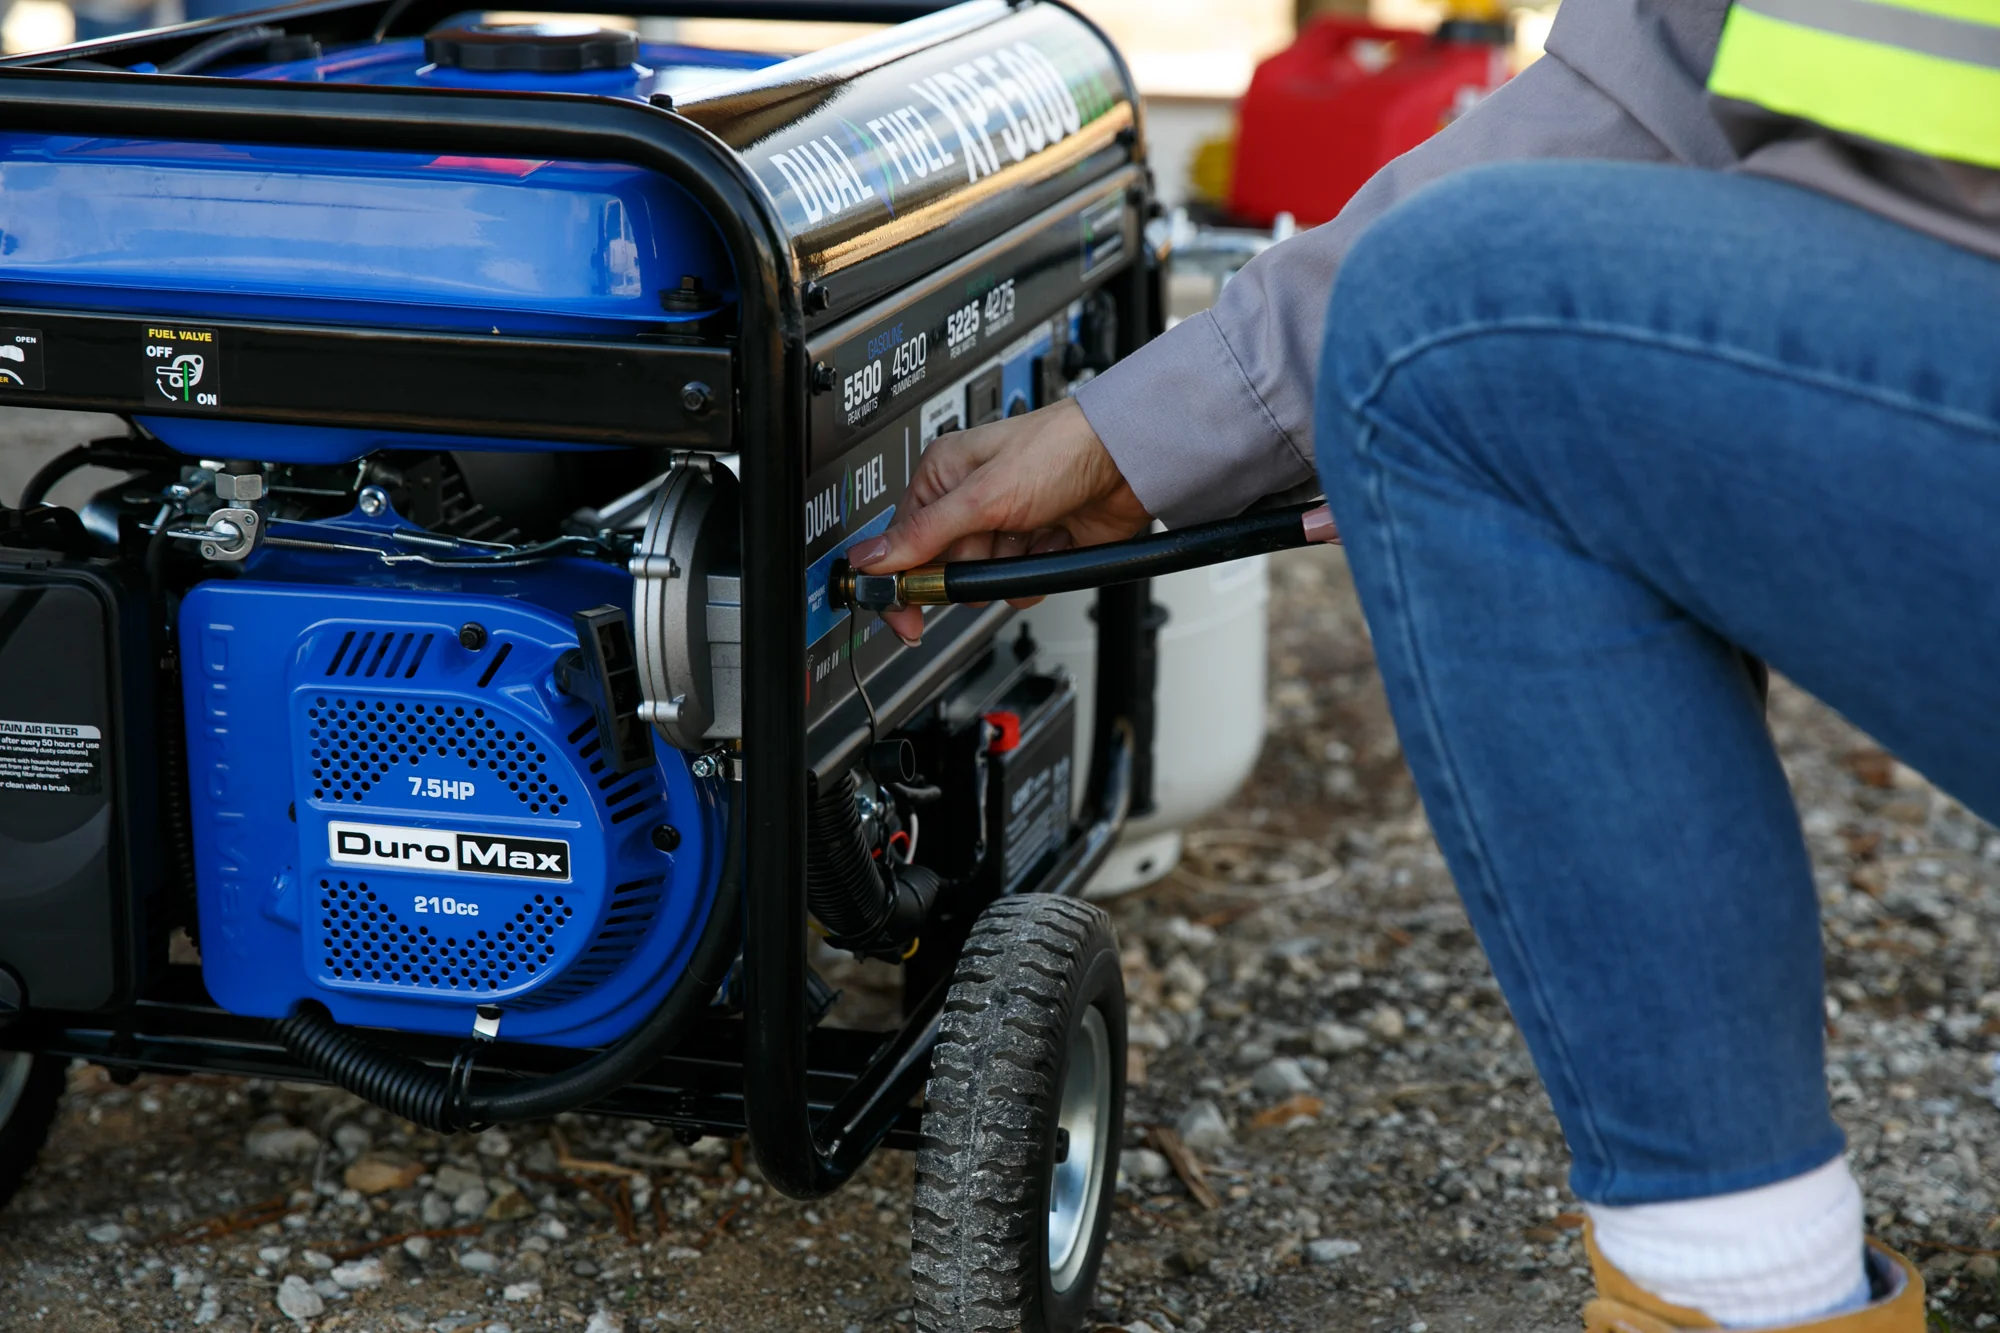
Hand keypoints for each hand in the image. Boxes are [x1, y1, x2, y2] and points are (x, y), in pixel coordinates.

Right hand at [845, 397, 1151, 644]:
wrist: (1126, 461)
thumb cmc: (1059, 449)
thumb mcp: (982, 496)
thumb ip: (923, 534)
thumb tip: (869, 559)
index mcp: (942, 477)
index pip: (902, 542)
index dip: (902, 581)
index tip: (904, 618)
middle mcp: (969, 501)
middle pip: (945, 568)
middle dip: (972, 566)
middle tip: (994, 542)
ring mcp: (1003, 526)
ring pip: (984, 581)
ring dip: (1009, 567)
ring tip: (1031, 531)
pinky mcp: (1035, 546)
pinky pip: (1018, 585)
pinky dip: (1036, 572)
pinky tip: (1051, 540)